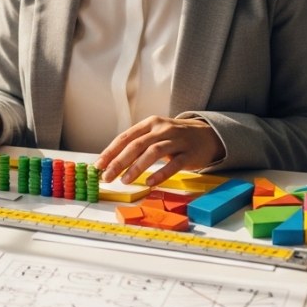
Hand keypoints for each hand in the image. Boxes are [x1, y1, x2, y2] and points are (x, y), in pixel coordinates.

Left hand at [94, 116, 223, 185]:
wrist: (208, 134)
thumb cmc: (175, 138)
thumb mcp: (156, 134)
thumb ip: (137, 145)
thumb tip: (112, 162)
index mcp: (150, 124)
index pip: (126, 137)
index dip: (111, 151)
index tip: (99, 165)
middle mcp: (162, 129)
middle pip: (136, 145)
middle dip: (119, 162)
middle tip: (107, 176)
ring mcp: (177, 140)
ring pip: (153, 152)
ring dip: (137, 167)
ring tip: (125, 181)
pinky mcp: (189, 153)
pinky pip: (174, 164)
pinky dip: (161, 173)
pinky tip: (150, 183)